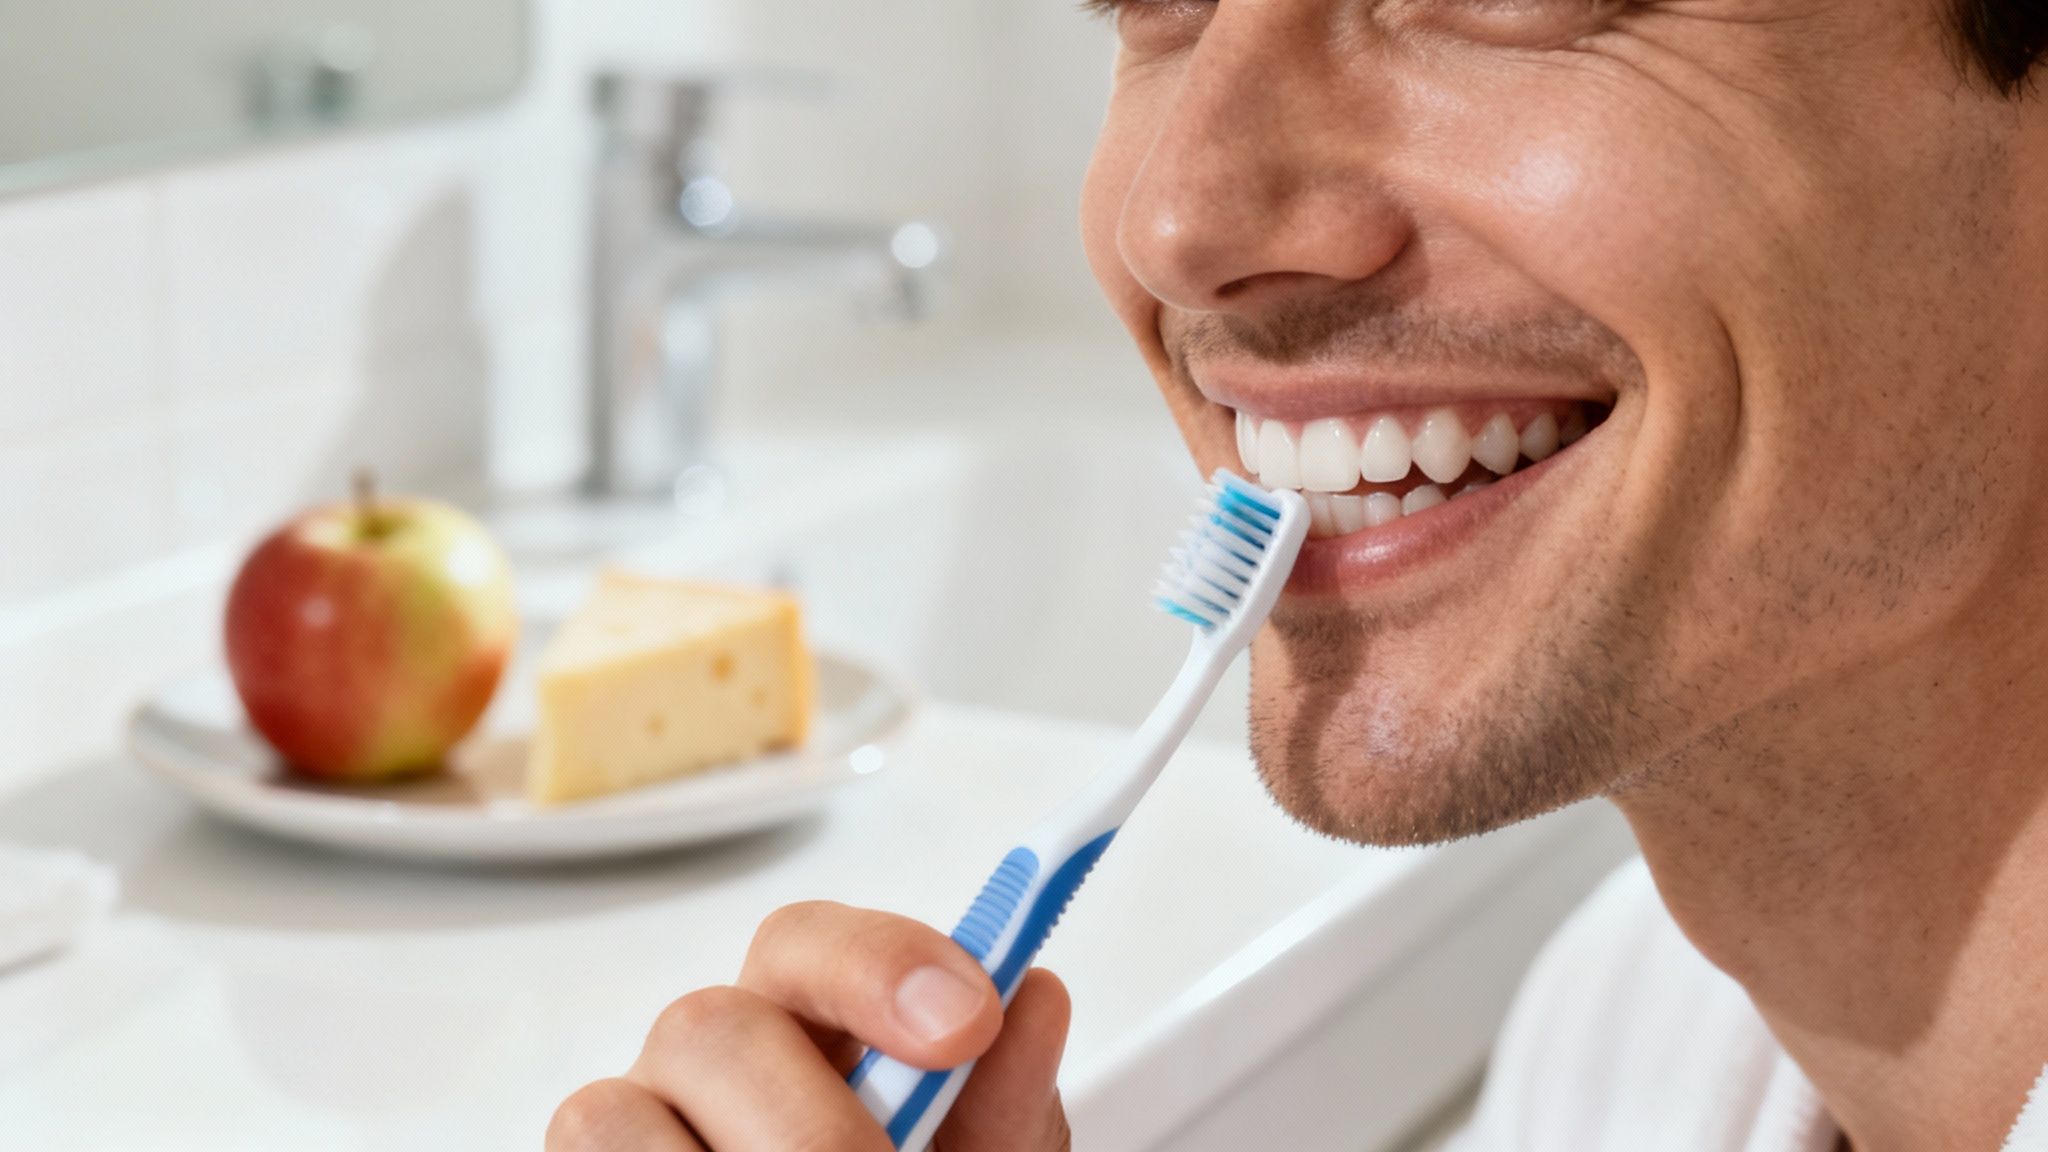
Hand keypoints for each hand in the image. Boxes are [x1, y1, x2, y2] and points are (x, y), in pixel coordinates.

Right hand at [547, 901, 1072, 1150]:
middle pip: (710, 1025)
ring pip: (614, 1113)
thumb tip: (1035, 997)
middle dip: (808, 1121)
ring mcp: (635, 1123)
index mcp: (809, 1023)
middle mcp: (710, 1061)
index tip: (969, 1022)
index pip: (810, 942)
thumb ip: (1004, 1100)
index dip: (883, 965)